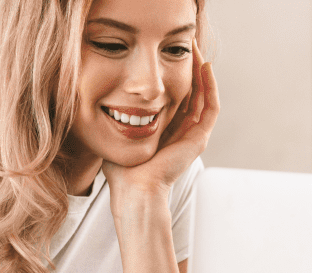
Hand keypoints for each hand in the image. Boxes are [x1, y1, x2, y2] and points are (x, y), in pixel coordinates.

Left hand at [103, 39, 219, 196]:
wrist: (133, 189)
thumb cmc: (121, 170)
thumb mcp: (118, 134)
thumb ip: (116, 118)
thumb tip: (100, 100)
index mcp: (167, 132)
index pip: (176, 95)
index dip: (174, 73)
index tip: (166, 52)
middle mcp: (183, 132)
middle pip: (193, 91)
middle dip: (190, 66)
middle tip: (185, 43)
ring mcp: (194, 136)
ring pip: (205, 95)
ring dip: (202, 71)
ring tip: (195, 48)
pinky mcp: (199, 139)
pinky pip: (211, 106)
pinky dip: (210, 86)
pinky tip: (204, 66)